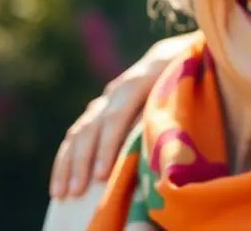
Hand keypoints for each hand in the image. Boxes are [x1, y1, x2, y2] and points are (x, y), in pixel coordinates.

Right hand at [48, 31, 200, 198]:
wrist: (177, 55)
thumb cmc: (191, 76)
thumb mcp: (186, 86)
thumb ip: (172, 109)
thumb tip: (158, 146)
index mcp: (141, 80)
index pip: (118, 116)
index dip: (108, 146)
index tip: (101, 175)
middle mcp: (118, 90)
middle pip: (93, 126)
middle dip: (84, 161)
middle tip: (77, 192)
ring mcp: (106, 100)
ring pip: (79, 132)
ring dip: (70, 164)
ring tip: (64, 195)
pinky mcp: (100, 111)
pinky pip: (77, 136)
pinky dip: (67, 161)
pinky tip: (59, 185)